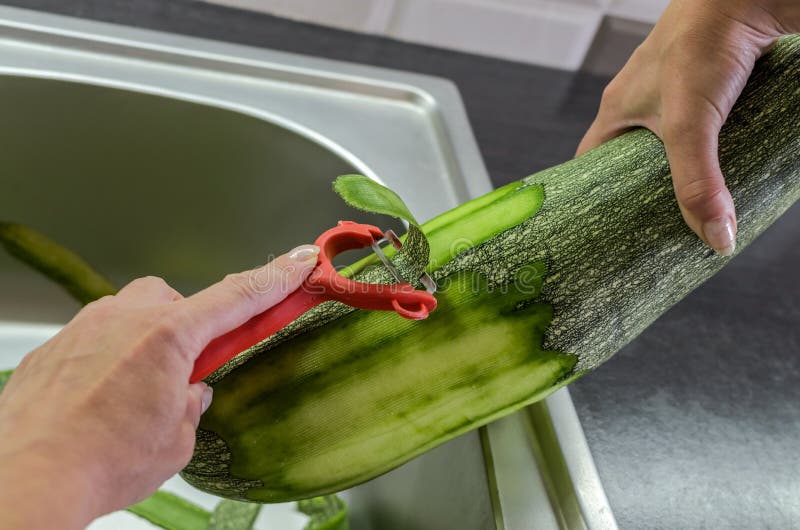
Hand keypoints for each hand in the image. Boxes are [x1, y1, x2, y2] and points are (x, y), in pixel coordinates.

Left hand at [0, 244, 318, 529]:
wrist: (26, 477)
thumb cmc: (100, 462)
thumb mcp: (176, 439)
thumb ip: (192, 403)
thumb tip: (188, 392)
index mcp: (167, 336)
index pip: (238, 296)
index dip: (276, 277)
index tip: (300, 259)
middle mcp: (126, 318)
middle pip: (176, 300)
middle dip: (190, 326)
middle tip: (191, 368)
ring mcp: (87, 326)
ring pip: (133, 314)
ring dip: (148, 342)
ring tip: (140, 392)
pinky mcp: (58, 345)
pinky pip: (98, 337)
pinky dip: (112, 360)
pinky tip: (104, 400)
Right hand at [577, 0, 798, 254]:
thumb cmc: (701, 40)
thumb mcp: (689, 124)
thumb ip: (698, 183)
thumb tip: (716, 238)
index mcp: (617, 109)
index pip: (588, 162)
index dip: (588, 196)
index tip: (598, 228)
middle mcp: (642, 101)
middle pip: (630, 158)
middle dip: (641, 192)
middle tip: (654, 228)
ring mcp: (677, 92)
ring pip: (669, 144)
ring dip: (680, 172)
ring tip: (693, 206)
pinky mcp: (712, 83)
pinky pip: (703, 127)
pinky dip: (712, 149)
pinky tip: (728, 167)